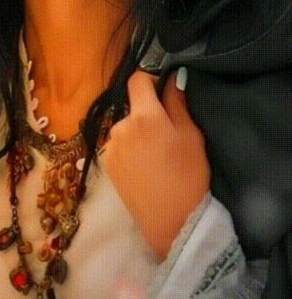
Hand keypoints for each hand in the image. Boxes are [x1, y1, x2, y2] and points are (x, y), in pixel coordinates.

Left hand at [99, 68, 210, 260]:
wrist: (171, 220)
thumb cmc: (188, 175)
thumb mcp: (191, 135)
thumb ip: (177, 103)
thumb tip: (172, 78)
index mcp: (144, 115)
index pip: (137, 80)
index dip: (150, 79)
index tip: (163, 90)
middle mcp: (120, 126)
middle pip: (133, 107)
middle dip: (148, 113)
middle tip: (167, 134)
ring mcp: (110, 147)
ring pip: (125, 129)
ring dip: (137, 133)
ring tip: (156, 155)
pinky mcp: (106, 165)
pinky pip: (118, 146)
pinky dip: (130, 150)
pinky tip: (144, 167)